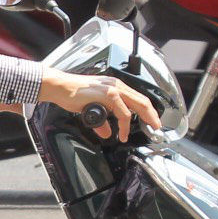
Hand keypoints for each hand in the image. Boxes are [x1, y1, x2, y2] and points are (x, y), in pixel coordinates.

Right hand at [37, 71, 163, 140]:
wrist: (60, 87)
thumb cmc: (73, 93)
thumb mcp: (92, 108)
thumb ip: (102, 120)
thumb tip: (107, 132)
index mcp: (115, 86)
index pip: (137, 97)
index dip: (148, 110)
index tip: (152, 120)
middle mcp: (117, 85)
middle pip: (143, 101)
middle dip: (152, 115)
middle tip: (157, 127)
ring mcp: (113, 89)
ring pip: (137, 106)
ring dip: (142, 121)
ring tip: (143, 131)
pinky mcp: (108, 95)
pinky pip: (123, 113)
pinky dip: (124, 125)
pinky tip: (121, 133)